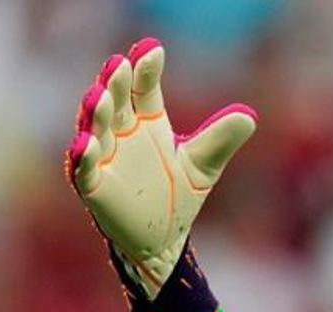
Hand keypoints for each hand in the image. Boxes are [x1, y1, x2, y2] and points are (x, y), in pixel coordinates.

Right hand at [66, 38, 256, 299]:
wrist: (164, 240)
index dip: (145, 69)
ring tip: (100, 96)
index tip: (151, 49)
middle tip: (118, 64)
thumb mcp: (203, 166)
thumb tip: (249, 117)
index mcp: (147, 123)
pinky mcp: (94, 186)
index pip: (143, 89)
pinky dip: (83, 155)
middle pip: (115, 101)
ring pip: (95, 129)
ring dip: (96, 112)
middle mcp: (122, 134)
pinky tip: (87, 142)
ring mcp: (104, 157)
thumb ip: (221, 141)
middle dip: (115, 84)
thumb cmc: (179, 196)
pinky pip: (84, 168)